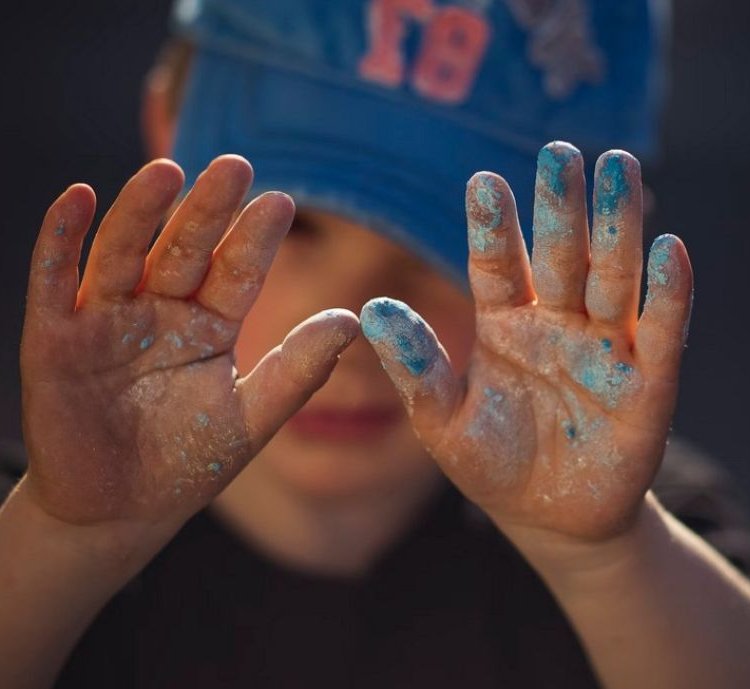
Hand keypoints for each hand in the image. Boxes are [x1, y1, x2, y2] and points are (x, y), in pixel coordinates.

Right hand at [20, 156, 357, 530]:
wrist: (119, 513)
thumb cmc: (188, 464)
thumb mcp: (251, 418)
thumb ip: (298, 370)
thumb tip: (353, 319)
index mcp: (209, 326)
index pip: (236, 272)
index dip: (255, 239)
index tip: (282, 201)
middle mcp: (159, 312)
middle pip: (184, 250)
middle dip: (207, 210)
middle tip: (234, 166)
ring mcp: (105, 322)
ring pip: (123, 253)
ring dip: (141, 212)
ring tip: (168, 171)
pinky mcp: (53, 340)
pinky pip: (54, 282)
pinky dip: (61, 240)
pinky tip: (80, 199)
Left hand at [361, 142, 691, 542]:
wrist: (552, 521)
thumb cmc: (493, 466)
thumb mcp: (444, 423)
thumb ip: (416, 369)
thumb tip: (371, 309)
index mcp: (506, 325)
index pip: (498, 265)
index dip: (493, 226)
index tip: (483, 181)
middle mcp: (558, 324)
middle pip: (563, 256)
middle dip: (563, 206)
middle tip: (562, 152)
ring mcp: (606, 349)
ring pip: (614, 278)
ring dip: (619, 226)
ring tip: (620, 168)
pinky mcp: (649, 385)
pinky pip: (662, 333)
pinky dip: (668, 294)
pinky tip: (669, 250)